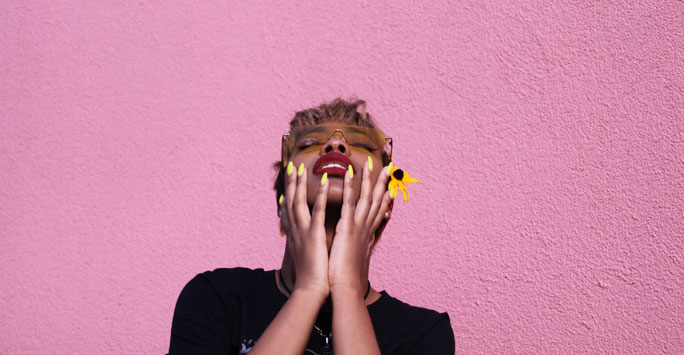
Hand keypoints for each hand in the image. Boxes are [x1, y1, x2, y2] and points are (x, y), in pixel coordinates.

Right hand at [280, 163, 329, 298]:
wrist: (310, 290)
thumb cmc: (311, 276)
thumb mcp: (306, 255)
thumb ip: (306, 244)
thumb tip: (307, 238)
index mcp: (294, 235)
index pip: (288, 210)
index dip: (287, 194)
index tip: (288, 182)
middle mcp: (296, 230)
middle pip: (290, 202)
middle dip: (290, 184)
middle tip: (291, 167)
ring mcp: (303, 232)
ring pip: (299, 203)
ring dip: (299, 184)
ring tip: (301, 168)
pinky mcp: (314, 235)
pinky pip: (317, 211)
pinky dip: (319, 196)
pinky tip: (323, 182)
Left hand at [328, 161, 392, 294]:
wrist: (345, 287)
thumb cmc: (347, 275)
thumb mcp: (356, 257)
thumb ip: (360, 247)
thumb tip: (365, 244)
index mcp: (366, 233)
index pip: (378, 211)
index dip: (385, 197)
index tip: (390, 185)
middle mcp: (365, 227)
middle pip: (377, 201)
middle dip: (383, 183)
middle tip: (389, 167)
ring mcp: (358, 226)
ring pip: (366, 198)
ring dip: (369, 179)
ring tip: (372, 163)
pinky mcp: (347, 227)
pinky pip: (349, 203)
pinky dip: (351, 187)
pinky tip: (351, 174)